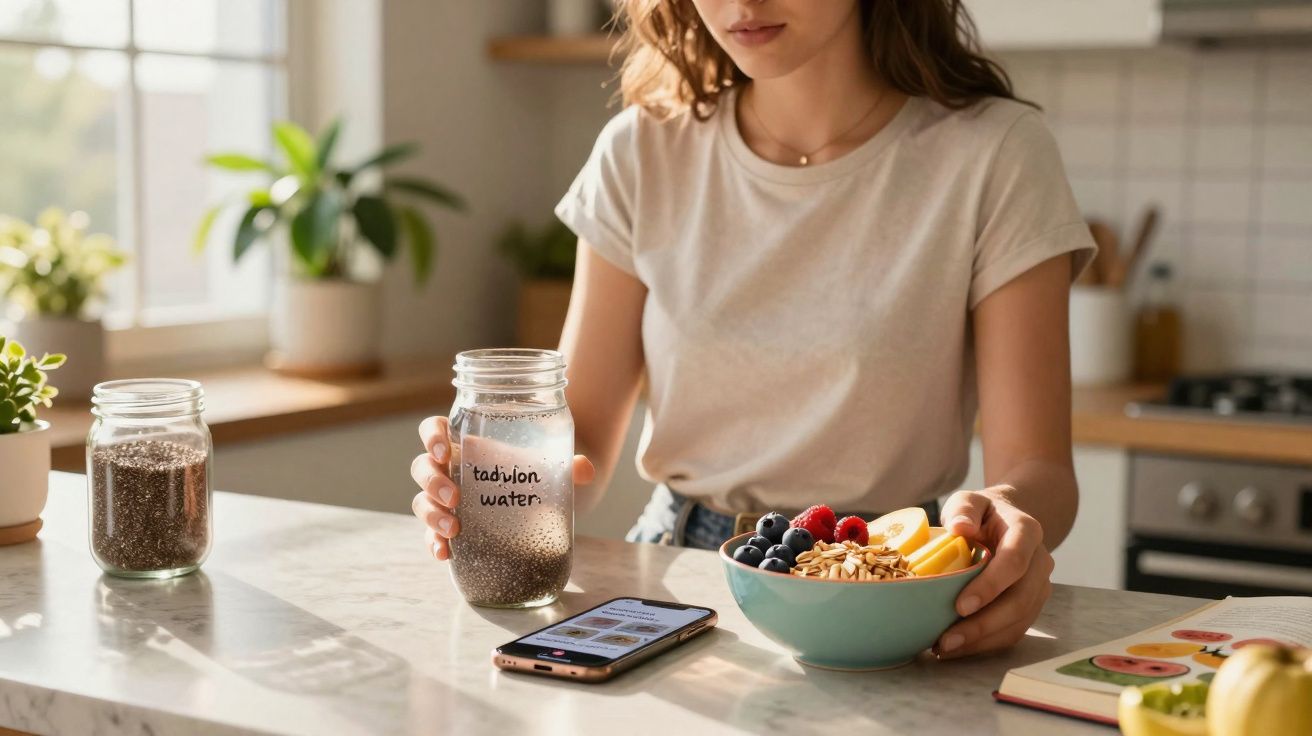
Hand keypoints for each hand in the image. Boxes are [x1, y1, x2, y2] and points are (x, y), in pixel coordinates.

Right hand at [410, 416, 594, 559]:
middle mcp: (453, 469)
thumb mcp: (556, 465)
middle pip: (423, 467)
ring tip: (454, 530)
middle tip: (455, 498)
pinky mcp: (453, 527)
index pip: (434, 429)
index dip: (431, 435)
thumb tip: (585, 469)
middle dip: (433, 482)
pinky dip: (433, 543)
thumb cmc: (541, 471)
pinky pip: (431, 534)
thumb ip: (571, 465)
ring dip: (431, 515)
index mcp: (468, 443)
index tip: (443, 449)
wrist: (548, 501)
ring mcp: (449, 500)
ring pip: (423, 501)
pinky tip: (444, 554)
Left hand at [933, 486, 1053, 658]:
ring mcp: (1039, 587)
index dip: (990, 586)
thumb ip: (964, 509)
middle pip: (1020, 600)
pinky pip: (1013, 631)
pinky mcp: (1031, 606)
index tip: (960, 606)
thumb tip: (960, 527)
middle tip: (947, 640)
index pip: (1014, 562)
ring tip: (945, 649)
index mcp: (1027, 532)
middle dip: (983, 625)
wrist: (1005, 522)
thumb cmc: (982, 513)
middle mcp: (1040, 562)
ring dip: (982, 640)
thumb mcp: (970, 500)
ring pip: (1018, 622)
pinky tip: (957, 648)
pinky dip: (986, 643)